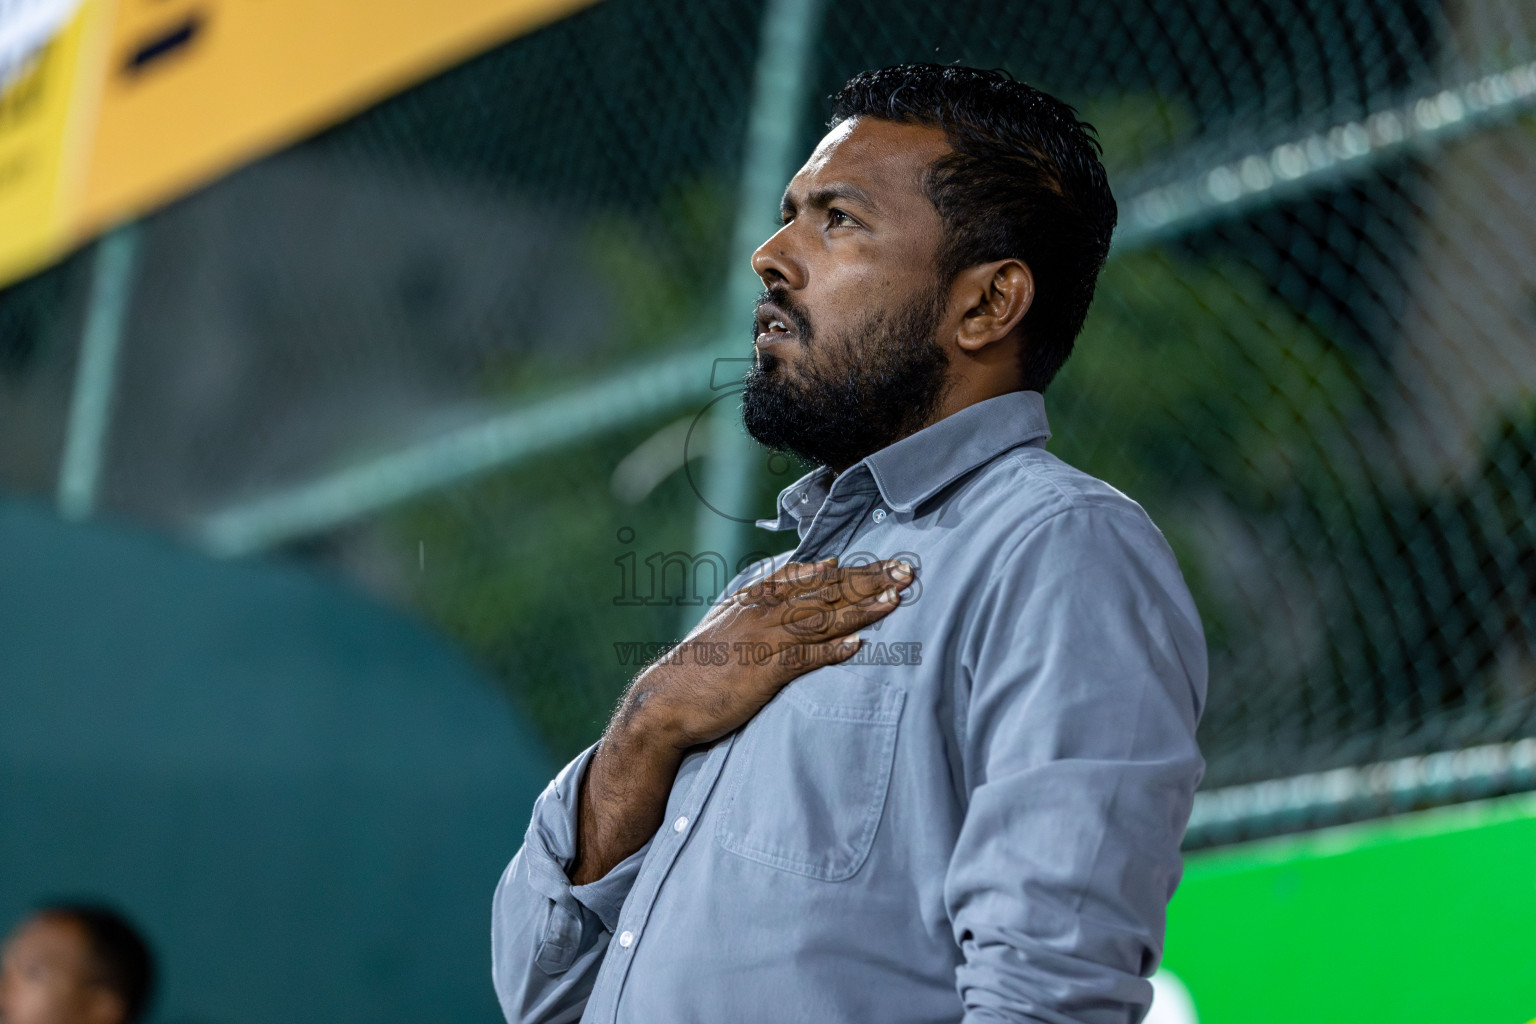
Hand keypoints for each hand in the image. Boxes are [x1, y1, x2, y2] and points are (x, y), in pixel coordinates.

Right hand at [569, 557, 914, 884]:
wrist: (666, 700)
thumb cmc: (700, 665)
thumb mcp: (730, 620)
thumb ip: (767, 598)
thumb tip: (808, 574)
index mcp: (756, 599)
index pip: (812, 576)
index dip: (852, 569)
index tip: (885, 561)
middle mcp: (763, 613)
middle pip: (826, 592)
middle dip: (869, 580)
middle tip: (907, 571)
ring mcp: (764, 641)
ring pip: (822, 619)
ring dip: (862, 609)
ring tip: (896, 600)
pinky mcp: (764, 673)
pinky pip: (804, 658)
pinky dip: (832, 650)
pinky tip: (859, 646)